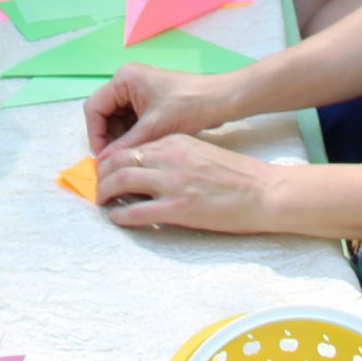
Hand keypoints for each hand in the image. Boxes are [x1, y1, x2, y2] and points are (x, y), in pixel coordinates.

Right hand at [84, 63, 231, 156]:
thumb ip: (126, 146)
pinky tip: (139, 150)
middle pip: (104, 114)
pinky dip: (132, 136)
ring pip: (117, 120)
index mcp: (124, 79)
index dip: (95, 134)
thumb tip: (102, 164)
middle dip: (108, 138)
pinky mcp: (148, 101)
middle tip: (115, 162)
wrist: (220, 101)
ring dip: (120, 139)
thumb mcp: (154, 128)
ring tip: (129, 158)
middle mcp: (127, 82)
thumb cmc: (189, 106)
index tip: (102, 158)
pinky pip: (130, 121)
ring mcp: (138, 91)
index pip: (94, 108)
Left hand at [94, 133, 276, 233]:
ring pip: (121, 181)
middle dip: (102, 173)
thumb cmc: (238, 176)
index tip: (107, 169)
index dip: (114, 158)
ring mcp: (173, 183)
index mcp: (176, 142)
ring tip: (101, 201)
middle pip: (119, 160)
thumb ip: (174, 156)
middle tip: (97, 186)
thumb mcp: (201, 153)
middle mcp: (170, 157)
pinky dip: (120, 215)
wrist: (264, 192)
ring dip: (104, 192)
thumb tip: (149, 169)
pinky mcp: (178, 208)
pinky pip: (137, 211)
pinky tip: (116, 218)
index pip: (133, 146)